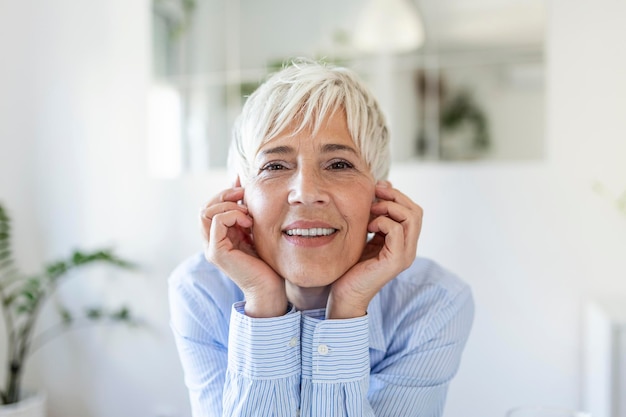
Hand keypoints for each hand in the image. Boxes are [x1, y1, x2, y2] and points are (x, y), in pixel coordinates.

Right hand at [201, 186, 287, 317]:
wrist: (270, 287)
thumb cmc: (266, 260)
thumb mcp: (253, 227)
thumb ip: (244, 210)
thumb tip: (238, 182)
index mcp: (219, 236)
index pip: (210, 206)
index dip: (225, 193)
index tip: (242, 187)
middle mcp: (211, 242)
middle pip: (205, 207)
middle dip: (224, 195)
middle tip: (243, 195)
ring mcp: (211, 248)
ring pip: (206, 212)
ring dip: (228, 205)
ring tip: (247, 213)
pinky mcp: (217, 253)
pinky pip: (217, 222)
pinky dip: (233, 215)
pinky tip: (248, 222)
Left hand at [326, 181, 422, 318]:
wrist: (345, 294)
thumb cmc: (351, 265)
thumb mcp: (366, 235)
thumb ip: (375, 218)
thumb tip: (380, 190)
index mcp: (404, 242)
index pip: (413, 210)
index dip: (397, 195)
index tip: (377, 188)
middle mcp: (409, 249)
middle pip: (416, 211)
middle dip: (395, 197)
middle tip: (375, 194)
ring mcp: (405, 255)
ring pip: (411, 217)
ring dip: (389, 207)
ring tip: (370, 211)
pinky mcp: (395, 261)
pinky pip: (397, 230)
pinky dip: (383, 221)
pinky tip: (369, 227)